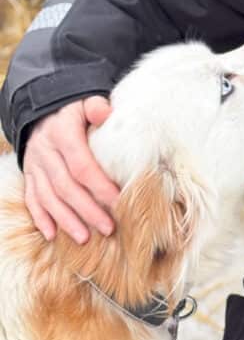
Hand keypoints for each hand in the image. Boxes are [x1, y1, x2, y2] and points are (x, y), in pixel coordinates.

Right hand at [23, 97, 118, 243]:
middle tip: (108, 228)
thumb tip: (106, 112)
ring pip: (47, 197)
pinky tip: (52, 235)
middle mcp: (45, 151)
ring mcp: (34, 165)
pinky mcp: (29, 175)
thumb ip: (96, 106)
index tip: (118, 202)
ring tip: (84, 238)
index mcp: (63, 133)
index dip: (99, 186)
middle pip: (66, 186)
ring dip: (66, 220)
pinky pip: (31, 199)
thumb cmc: (75, 111)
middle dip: (87, 210)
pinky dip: (41, 218)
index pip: (81, 165)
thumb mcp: (85, 101)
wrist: (42, 110)